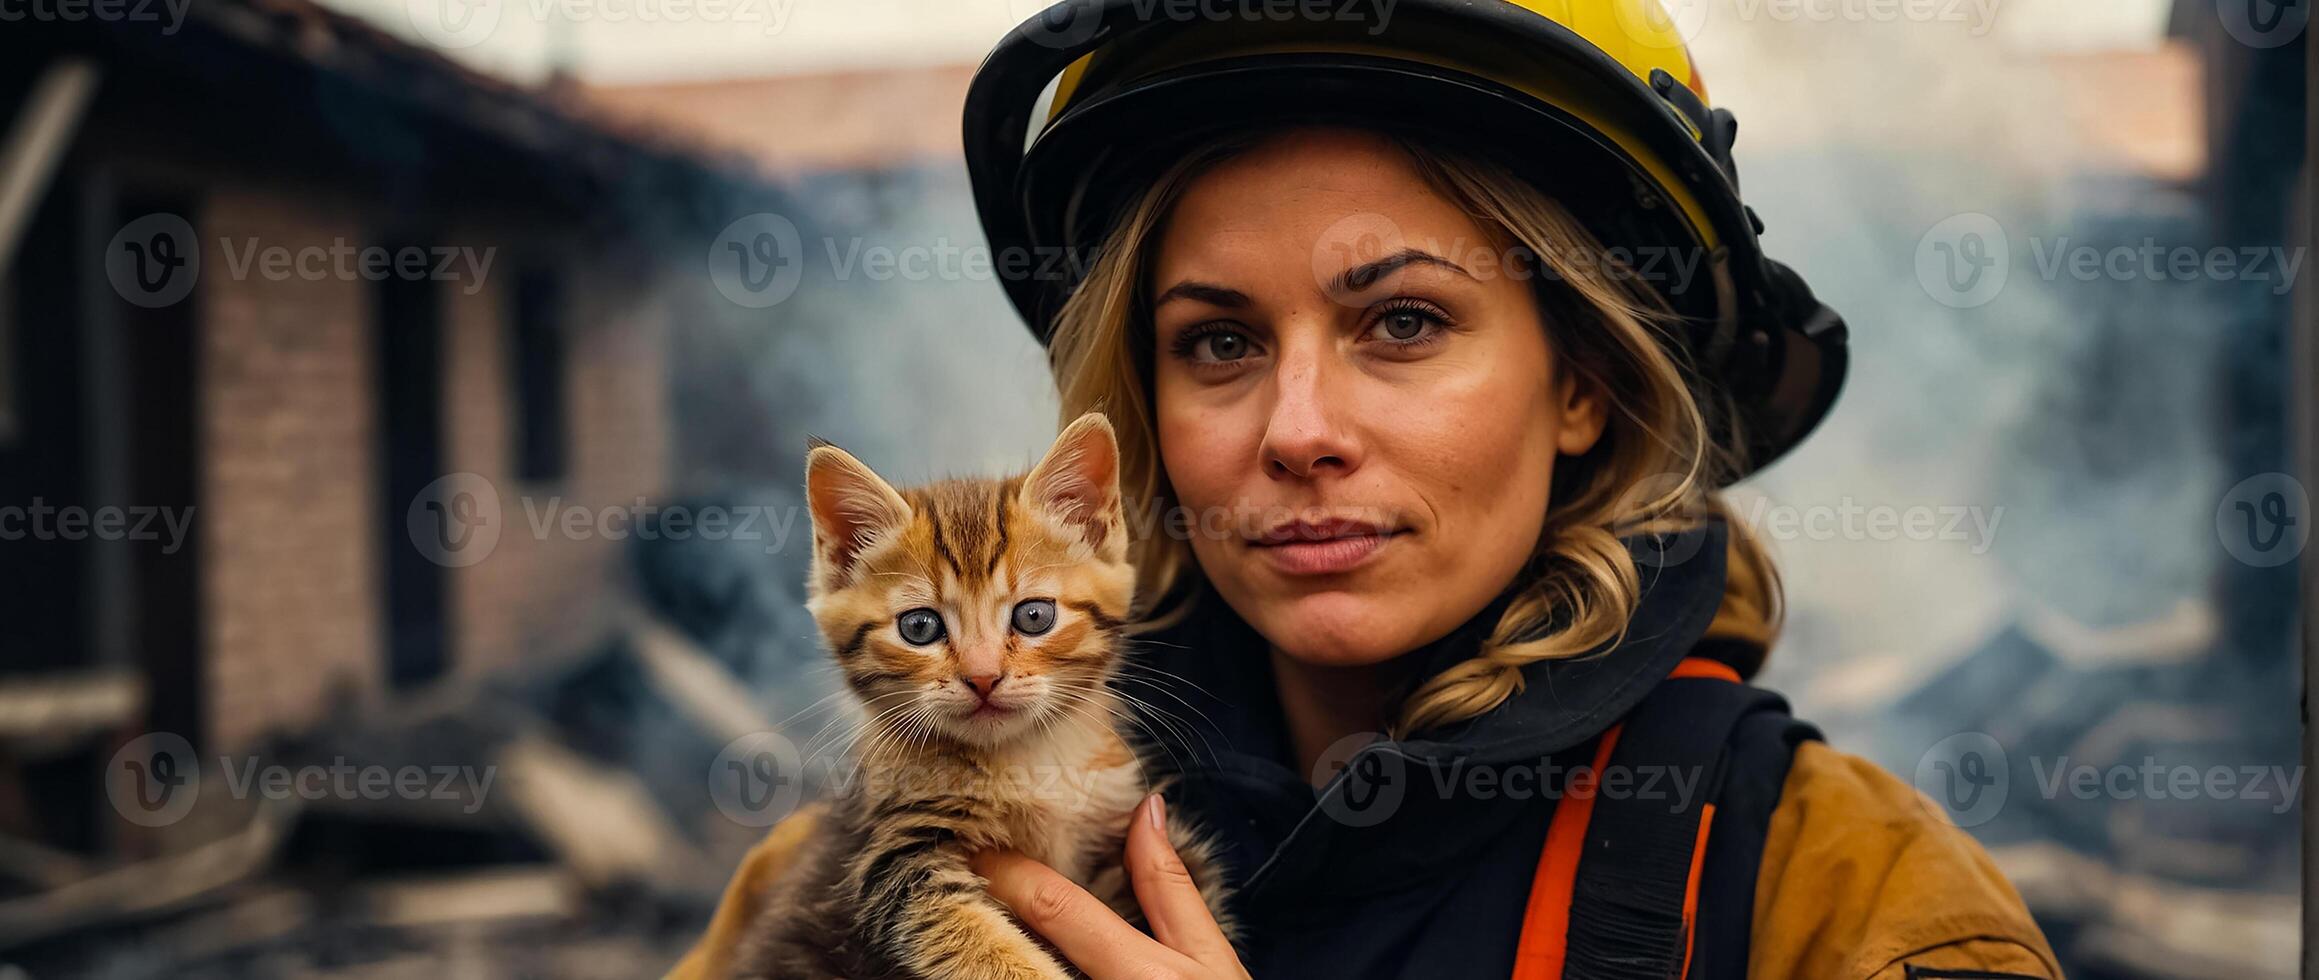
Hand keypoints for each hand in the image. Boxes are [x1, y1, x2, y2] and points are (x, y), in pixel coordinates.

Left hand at [971, 794, 1249, 979]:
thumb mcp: (1210, 957)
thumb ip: (1169, 887)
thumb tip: (1146, 808)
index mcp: (1140, 975)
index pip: (1055, 908)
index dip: (1009, 872)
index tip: (980, 849)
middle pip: (1015, 955)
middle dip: (989, 917)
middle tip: (965, 885)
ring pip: (1015, 979)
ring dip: (994, 960)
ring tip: (991, 932)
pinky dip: (1022, 973)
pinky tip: (1022, 962)